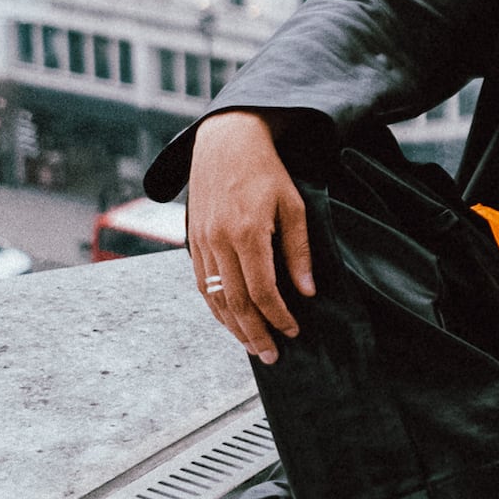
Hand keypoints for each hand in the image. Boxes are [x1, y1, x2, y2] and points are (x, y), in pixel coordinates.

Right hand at [185, 110, 314, 365]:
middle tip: (271, 357)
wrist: (226, 142)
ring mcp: (201, 242)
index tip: (293, 333)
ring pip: (215, 298)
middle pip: (236, 303)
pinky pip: (202, 284)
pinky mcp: (192, 240)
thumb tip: (307, 293)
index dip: (278, 317)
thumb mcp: (295, 206)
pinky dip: (216, 307)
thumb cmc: (268, 172)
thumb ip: (299, 251)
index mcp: (247, 233)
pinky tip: (231, 320)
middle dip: (254, 334)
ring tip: (252, 346)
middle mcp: (219, 242)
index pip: (263, 291)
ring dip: (233, 327)